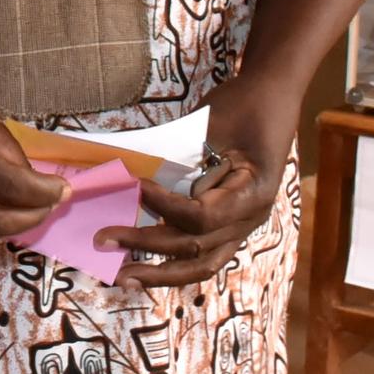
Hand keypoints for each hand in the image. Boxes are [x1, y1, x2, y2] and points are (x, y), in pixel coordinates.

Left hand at [105, 80, 301, 288]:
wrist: (270, 96)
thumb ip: (178, 159)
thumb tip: (130, 179)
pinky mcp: (230, 224)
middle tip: (103, 240)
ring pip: (202, 264)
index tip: (134, 187)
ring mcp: (242, 226)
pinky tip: (143, 267)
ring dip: (159, 273)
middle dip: (146, 246)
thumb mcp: (211, 126)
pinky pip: (202, 253)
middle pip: (195, 248)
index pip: (200, 216)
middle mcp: (251, 218)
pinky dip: (172, 261)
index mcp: (253, 193)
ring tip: (122, 276)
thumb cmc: (242, 104)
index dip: (162, 206)